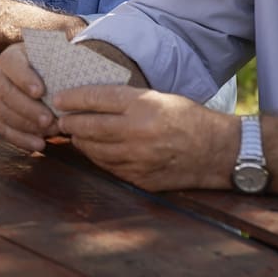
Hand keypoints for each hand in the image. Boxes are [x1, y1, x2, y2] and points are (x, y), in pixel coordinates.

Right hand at [0, 43, 60, 152]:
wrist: (43, 79)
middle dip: (28, 109)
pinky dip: (21, 139)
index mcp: (11, 57)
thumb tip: (75, 60)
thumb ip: (60, 60)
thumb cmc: (51, 67)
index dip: (24, 78)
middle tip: (49, 120)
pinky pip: (4, 130)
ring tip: (51, 131)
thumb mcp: (54, 58)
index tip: (40, 91)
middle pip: (6, 93)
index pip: (12, 64)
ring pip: (4, 113)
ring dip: (27, 126)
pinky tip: (39, 144)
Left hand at [53, 85, 234, 191]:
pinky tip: (93, 150)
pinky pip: (107, 167)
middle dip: (70, 122)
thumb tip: (91, 99)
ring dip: (80, 141)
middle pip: (89, 127)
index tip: (59, 98)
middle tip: (60, 118)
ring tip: (74, 134)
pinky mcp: (139, 178)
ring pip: (94, 150)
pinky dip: (97, 157)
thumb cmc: (188, 119)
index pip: (97, 98)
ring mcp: (138, 159)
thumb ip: (126, 100)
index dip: (73, 98)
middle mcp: (138, 132)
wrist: (217, 152)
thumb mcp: (159, 98)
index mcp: (144, 106)